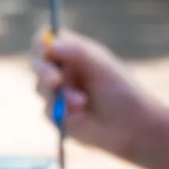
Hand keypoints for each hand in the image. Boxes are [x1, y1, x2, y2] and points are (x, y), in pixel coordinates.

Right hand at [33, 30, 157, 161]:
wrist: (130, 126)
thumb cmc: (122, 91)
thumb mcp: (103, 68)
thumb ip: (79, 53)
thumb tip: (50, 45)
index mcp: (74, 53)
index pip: (48, 41)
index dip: (41, 44)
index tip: (45, 52)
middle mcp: (63, 70)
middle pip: (38, 64)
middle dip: (45, 71)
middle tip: (56, 81)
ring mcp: (58, 93)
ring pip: (41, 88)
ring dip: (60, 95)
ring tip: (83, 102)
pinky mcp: (56, 115)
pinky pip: (47, 111)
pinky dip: (62, 113)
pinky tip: (81, 116)